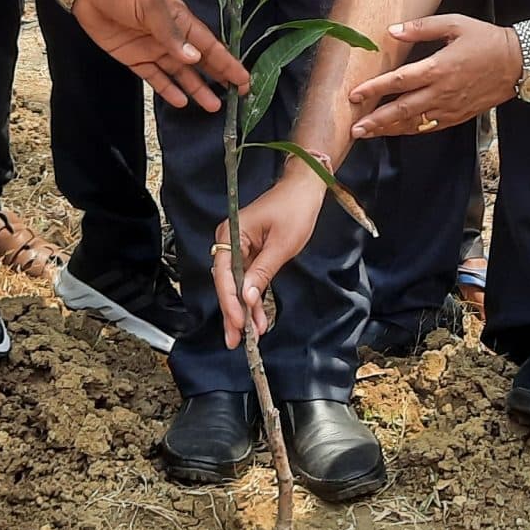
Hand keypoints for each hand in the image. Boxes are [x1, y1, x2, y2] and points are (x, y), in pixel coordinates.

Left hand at [69, 0, 250, 109]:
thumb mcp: (151, 4)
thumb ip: (171, 33)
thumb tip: (194, 58)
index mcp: (180, 19)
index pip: (210, 45)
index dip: (227, 63)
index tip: (243, 79)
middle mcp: (170, 37)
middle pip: (200, 62)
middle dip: (219, 77)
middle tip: (237, 97)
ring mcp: (152, 48)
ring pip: (180, 74)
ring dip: (196, 89)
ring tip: (213, 106)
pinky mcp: (133, 58)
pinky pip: (155, 77)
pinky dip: (168, 90)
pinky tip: (181, 101)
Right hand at [211, 170, 325, 345]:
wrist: (305, 189)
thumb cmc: (295, 209)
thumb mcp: (282, 244)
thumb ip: (262, 272)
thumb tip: (247, 298)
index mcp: (231, 232)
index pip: (224, 273)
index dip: (229, 301)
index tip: (238, 323)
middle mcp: (229, 239)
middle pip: (226, 282)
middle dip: (232, 311)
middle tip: (235, 339)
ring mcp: (239, 246)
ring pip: (236, 284)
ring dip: (243, 309)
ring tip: (249, 336)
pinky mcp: (249, 252)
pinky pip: (247, 279)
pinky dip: (252, 297)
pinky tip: (257, 318)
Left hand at [346, 13, 512, 138]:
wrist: (517, 62)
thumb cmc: (485, 39)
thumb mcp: (454, 23)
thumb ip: (420, 27)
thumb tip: (391, 31)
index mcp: (438, 67)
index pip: (399, 81)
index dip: (374, 89)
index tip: (354, 95)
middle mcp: (442, 92)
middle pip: (402, 110)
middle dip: (376, 121)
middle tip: (354, 128)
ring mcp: (451, 107)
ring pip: (415, 123)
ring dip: (389, 130)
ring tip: (368, 133)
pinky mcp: (459, 116)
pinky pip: (431, 127)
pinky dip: (412, 130)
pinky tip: (398, 131)